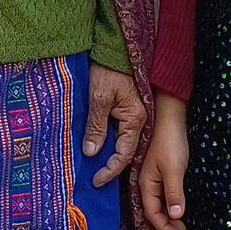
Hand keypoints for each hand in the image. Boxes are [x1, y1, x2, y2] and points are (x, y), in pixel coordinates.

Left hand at [83, 64, 147, 188]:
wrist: (115, 49)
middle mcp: (138, 120)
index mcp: (134, 119)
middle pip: (125, 151)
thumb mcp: (99, 98)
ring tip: (92, 166)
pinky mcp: (126, 110)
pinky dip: (108, 141)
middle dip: (110, 166)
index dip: (110, 170)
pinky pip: (119, 131)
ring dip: (108, 154)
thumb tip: (92, 152)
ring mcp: (133, 115)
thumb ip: (96, 126)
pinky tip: (95, 146)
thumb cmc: (108, 70)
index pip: (124, 154)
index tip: (96, 180)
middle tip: (93, 178)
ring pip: (121, 142)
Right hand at [139, 97, 188, 229]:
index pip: (152, 214)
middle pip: (153, 210)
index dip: (165, 228)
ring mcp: (152, 175)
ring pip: (157, 202)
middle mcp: (146, 181)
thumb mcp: (174, 169)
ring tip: (182, 224)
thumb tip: (175, 216)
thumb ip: (173, 193)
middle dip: (166, 225)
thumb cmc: (170, 140)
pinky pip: (162, 192)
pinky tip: (178, 204)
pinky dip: (170, 203)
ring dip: (169, 215)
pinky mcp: (160, 168)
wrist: (170, 115)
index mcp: (146, 183)